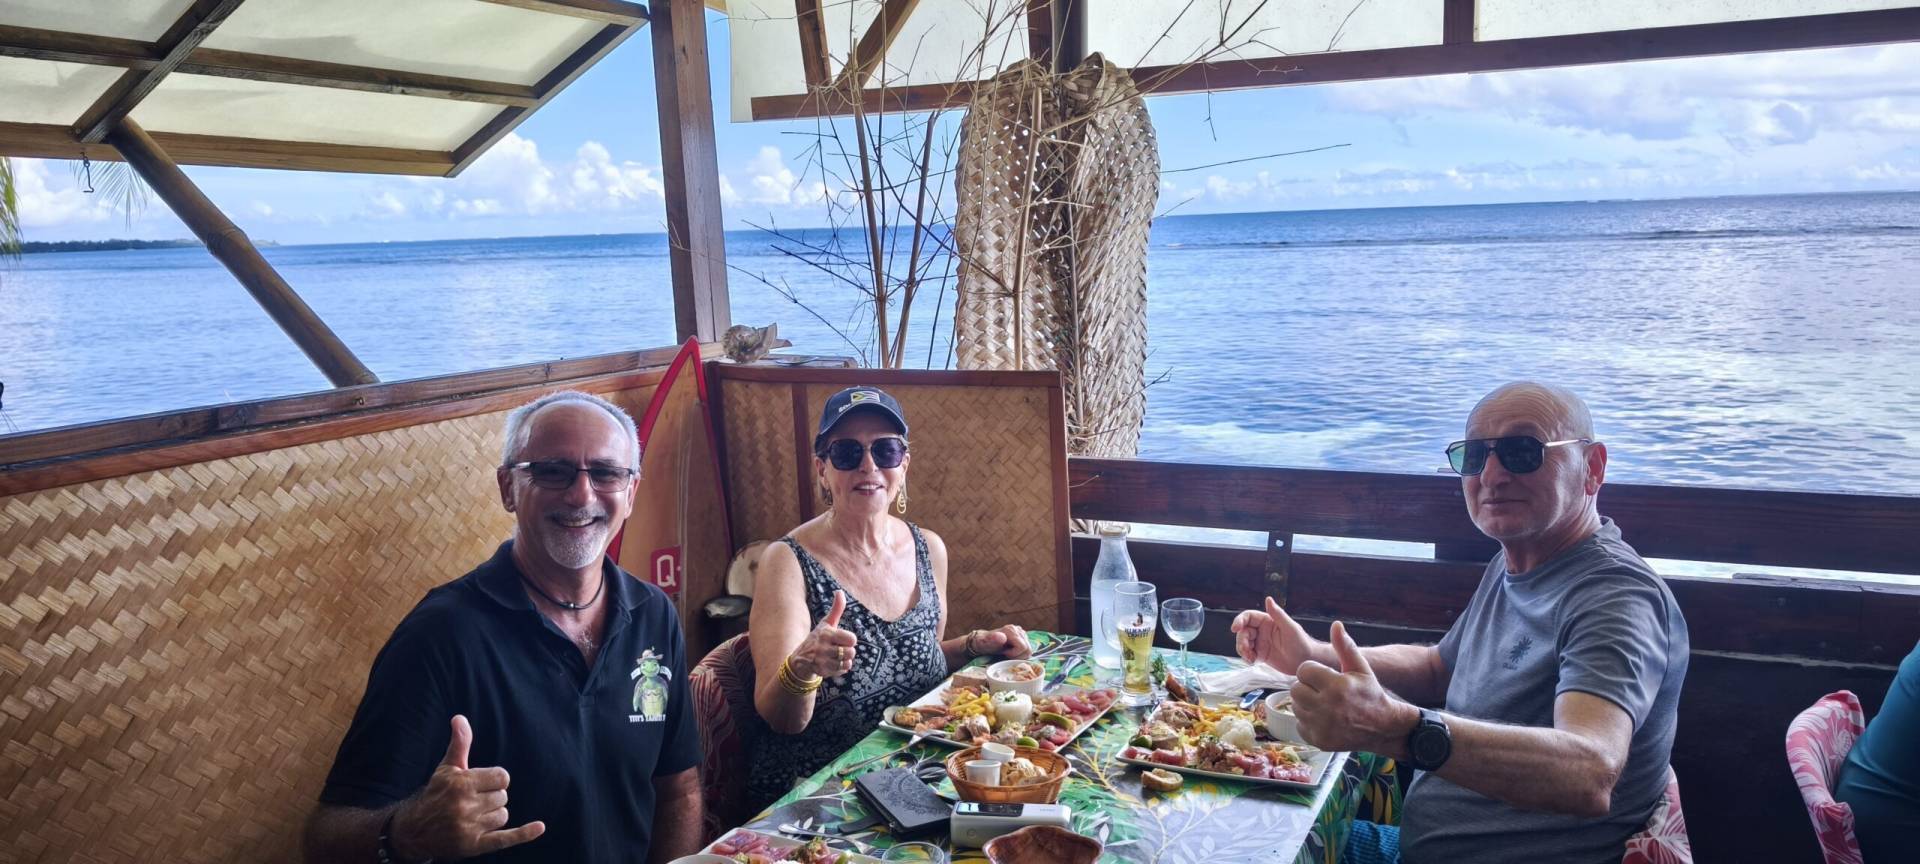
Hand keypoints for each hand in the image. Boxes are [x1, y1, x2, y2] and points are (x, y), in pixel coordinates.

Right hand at [392, 715, 544, 859]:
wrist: (414, 830)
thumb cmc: (436, 794)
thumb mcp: (447, 768)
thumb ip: (460, 744)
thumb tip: (460, 718)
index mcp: (461, 784)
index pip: (502, 777)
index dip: (495, 780)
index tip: (482, 784)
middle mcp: (465, 806)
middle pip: (503, 797)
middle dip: (492, 797)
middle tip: (473, 802)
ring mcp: (470, 828)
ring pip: (503, 815)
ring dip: (493, 815)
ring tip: (474, 816)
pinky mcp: (474, 846)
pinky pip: (505, 839)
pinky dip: (524, 834)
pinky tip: (539, 827)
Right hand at [792, 590, 858, 678]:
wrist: (801, 658)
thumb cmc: (818, 638)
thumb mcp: (826, 623)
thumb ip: (836, 609)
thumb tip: (839, 591)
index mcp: (826, 634)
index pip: (852, 639)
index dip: (850, 640)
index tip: (842, 639)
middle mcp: (823, 647)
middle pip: (851, 652)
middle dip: (848, 651)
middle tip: (839, 649)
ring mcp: (822, 661)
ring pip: (847, 663)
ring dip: (845, 661)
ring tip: (836, 657)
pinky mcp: (822, 671)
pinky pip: (842, 671)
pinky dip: (840, 669)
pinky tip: (832, 664)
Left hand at [970, 624, 1031, 658]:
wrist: (983, 641)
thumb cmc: (984, 644)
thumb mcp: (986, 643)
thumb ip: (994, 639)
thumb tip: (1002, 637)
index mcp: (1011, 630)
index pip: (1023, 647)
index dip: (1015, 654)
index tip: (1004, 653)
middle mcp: (1018, 630)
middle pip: (1028, 649)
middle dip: (1018, 656)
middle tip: (1006, 655)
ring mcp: (1021, 633)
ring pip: (1028, 650)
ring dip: (1019, 656)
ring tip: (1008, 654)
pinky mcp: (1022, 637)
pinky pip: (1027, 649)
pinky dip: (1020, 654)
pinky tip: (1011, 652)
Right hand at [1230, 596, 1318, 673]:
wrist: (1307, 662)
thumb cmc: (1302, 643)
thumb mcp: (1290, 628)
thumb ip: (1278, 614)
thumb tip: (1268, 598)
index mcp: (1268, 621)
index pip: (1248, 617)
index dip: (1239, 620)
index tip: (1235, 629)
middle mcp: (1262, 631)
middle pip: (1243, 631)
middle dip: (1241, 640)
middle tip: (1246, 649)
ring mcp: (1261, 643)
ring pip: (1243, 643)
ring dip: (1242, 650)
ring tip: (1250, 658)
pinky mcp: (1261, 655)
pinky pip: (1248, 654)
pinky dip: (1246, 658)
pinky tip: (1252, 662)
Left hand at [1291, 622, 1418, 755]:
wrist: (1383, 727)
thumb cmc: (1370, 694)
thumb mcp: (1361, 668)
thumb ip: (1345, 647)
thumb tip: (1335, 625)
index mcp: (1337, 686)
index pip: (1303, 670)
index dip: (1312, 671)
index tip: (1323, 676)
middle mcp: (1327, 707)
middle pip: (1295, 689)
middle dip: (1306, 686)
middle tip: (1321, 690)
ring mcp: (1322, 726)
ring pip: (1295, 706)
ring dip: (1305, 703)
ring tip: (1323, 704)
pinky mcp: (1319, 740)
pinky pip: (1299, 725)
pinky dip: (1308, 721)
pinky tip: (1323, 718)